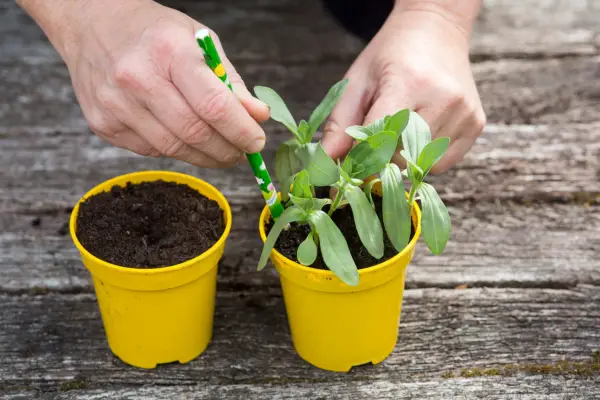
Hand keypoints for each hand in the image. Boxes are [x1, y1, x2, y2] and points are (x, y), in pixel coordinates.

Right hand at [32, 0, 267, 166]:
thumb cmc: (154, 33)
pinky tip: (183, 138)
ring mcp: (116, 104)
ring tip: (220, 151)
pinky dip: (175, 150)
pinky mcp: (104, 125)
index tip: (256, 142)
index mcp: (169, 51)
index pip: (214, 105)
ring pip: (173, 148)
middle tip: (241, 153)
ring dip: (204, 156)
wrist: (91, 26)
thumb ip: (229, 81)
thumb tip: (258, 116)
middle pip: (194, 133)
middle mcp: (138, 78)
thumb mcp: (199, 41)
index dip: (241, 131)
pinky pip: (151, 151)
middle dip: (227, 150)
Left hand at [322, 5, 485, 172]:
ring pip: (421, 166)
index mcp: (408, 82)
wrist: (436, 29)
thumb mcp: (357, 82)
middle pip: (400, 158)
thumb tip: (323, 164)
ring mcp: (465, 113)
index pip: (380, 140)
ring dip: (402, 160)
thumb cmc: (391, 56)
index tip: (346, 169)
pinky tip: (418, 134)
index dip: (360, 159)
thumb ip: (339, 125)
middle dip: (380, 160)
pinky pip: (442, 164)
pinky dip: (423, 159)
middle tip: (371, 145)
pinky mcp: (476, 124)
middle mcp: (443, 99)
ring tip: (399, 131)